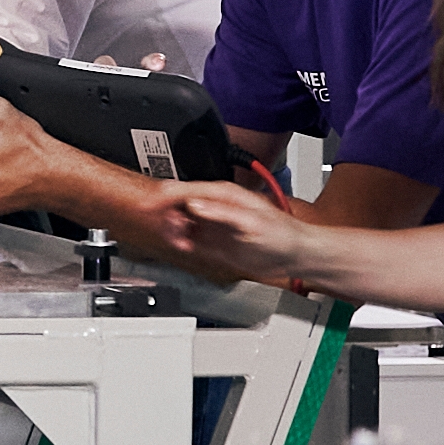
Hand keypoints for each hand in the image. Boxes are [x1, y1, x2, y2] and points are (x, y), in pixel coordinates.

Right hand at [156, 182, 317, 284]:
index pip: (186, 190)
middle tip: (163, 228)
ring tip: (175, 238)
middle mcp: (216, 207)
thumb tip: (196, 206)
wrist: (294, 254)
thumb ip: (222, 214)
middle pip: (179, 204)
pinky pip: (189, 237)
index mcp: (224, 196)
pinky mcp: (214, 240)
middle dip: (166, 215)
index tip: (149, 203)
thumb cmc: (282, 234)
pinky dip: (181, 240)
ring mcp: (213, 223)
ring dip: (172, 229)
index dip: (165, 195)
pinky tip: (183, 245)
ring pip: (181, 221)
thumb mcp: (252, 222)